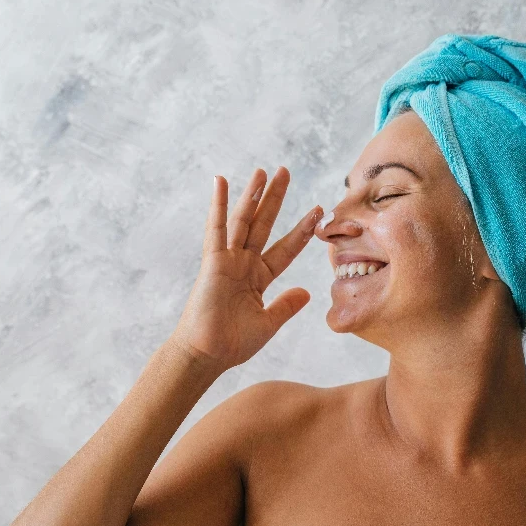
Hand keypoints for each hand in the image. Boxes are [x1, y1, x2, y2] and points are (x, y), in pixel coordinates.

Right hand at [168, 166, 323, 372]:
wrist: (207, 355)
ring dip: (253, 195)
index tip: (319, 211)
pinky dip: (217, 204)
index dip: (301, 230)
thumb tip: (307, 292)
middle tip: (286, 171)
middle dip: (275, 198)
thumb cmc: (232, 343)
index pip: (285, 248)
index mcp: (259, 278)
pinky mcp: (212, 262)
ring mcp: (227, 260)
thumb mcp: (268, 323)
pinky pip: (216, 229)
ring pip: (243, 221)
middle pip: (264, 224)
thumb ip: (286, 305)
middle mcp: (243, 264)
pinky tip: (220, 181)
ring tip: (264, 170)